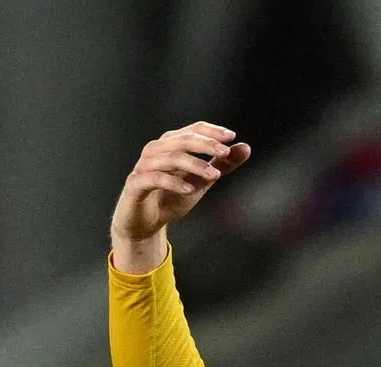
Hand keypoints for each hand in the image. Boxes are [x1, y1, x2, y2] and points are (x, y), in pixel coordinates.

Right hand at [111, 122, 250, 250]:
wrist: (145, 223)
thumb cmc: (171, 197)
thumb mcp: (202, 180)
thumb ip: (222, 165)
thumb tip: (245, 147)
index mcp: (171, 145)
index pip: (192, 130)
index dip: (211, 131)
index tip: (231, 137)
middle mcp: (155, 151)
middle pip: (181, 140)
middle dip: (206, 145)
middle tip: (226, 152)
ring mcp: (143, 166)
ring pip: (169, 157)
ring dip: (195, 164)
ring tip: (214, 175)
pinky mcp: (135, 184)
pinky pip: (154, 178)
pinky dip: (174, 182)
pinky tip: (190, 190)